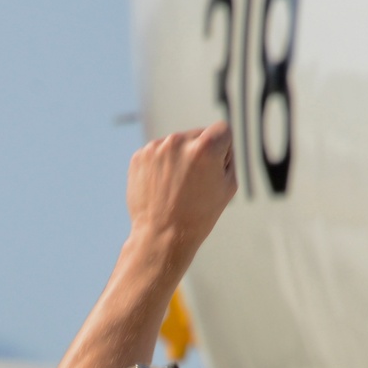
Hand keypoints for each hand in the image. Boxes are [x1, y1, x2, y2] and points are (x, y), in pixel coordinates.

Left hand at [126, 123, 236, 275]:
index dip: (224, 151)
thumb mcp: (228, 187)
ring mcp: (156, 147)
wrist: (162, 236)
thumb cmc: (200, 216)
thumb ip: (228, 156)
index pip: (223, 130)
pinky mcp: (139, 156)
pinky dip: (161, 167)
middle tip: (195, 186)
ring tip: (177, 190)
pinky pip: (158, 154)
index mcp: (205, 147)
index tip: (216, 170)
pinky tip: (163, 189)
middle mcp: (179, 141)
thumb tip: (219, 140)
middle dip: (200, 154)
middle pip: (198, 136)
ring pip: (176, 145)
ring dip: (179, 160)